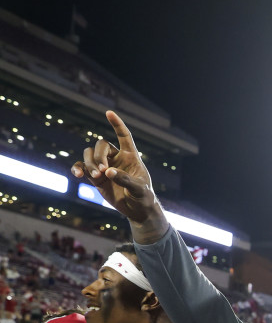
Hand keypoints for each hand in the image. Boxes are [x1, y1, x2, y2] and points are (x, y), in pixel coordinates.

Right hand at [70, 111, 163, 229]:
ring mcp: (104, 167)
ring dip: (89, 163)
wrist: (137, 210)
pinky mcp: (95, 177)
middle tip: (102, 171)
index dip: (117, 124)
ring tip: (96, 176)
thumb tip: (108, 172)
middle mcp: (116, 158)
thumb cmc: (143, 197)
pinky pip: (82, 167)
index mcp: (130, 156)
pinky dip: (78, 169)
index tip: (109, 113)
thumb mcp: (139, 189)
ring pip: (89, 155)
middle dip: (98, 156)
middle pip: (101, 145)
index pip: (124, 136)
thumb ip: (126, 180)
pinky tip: (77, 174)